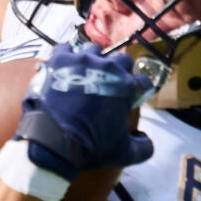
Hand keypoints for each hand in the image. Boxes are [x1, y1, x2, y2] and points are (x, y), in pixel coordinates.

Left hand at [14, 45, 154, 177]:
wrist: (54, 141)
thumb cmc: (91, 147)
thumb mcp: (125, 153)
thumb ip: (144, 147)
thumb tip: (146, 139)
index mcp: (126, 87)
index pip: (143, 80)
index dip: (139, 89)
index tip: (131, 96)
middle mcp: (107, 68)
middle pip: (122, 60)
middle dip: (120, 70)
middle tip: (110, 82)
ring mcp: (82, 61)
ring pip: (94, 50)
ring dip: (93, 60)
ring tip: (86, 72)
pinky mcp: (59, 59)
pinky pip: (65, 47)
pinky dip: (67, 54)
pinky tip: (65, 64)